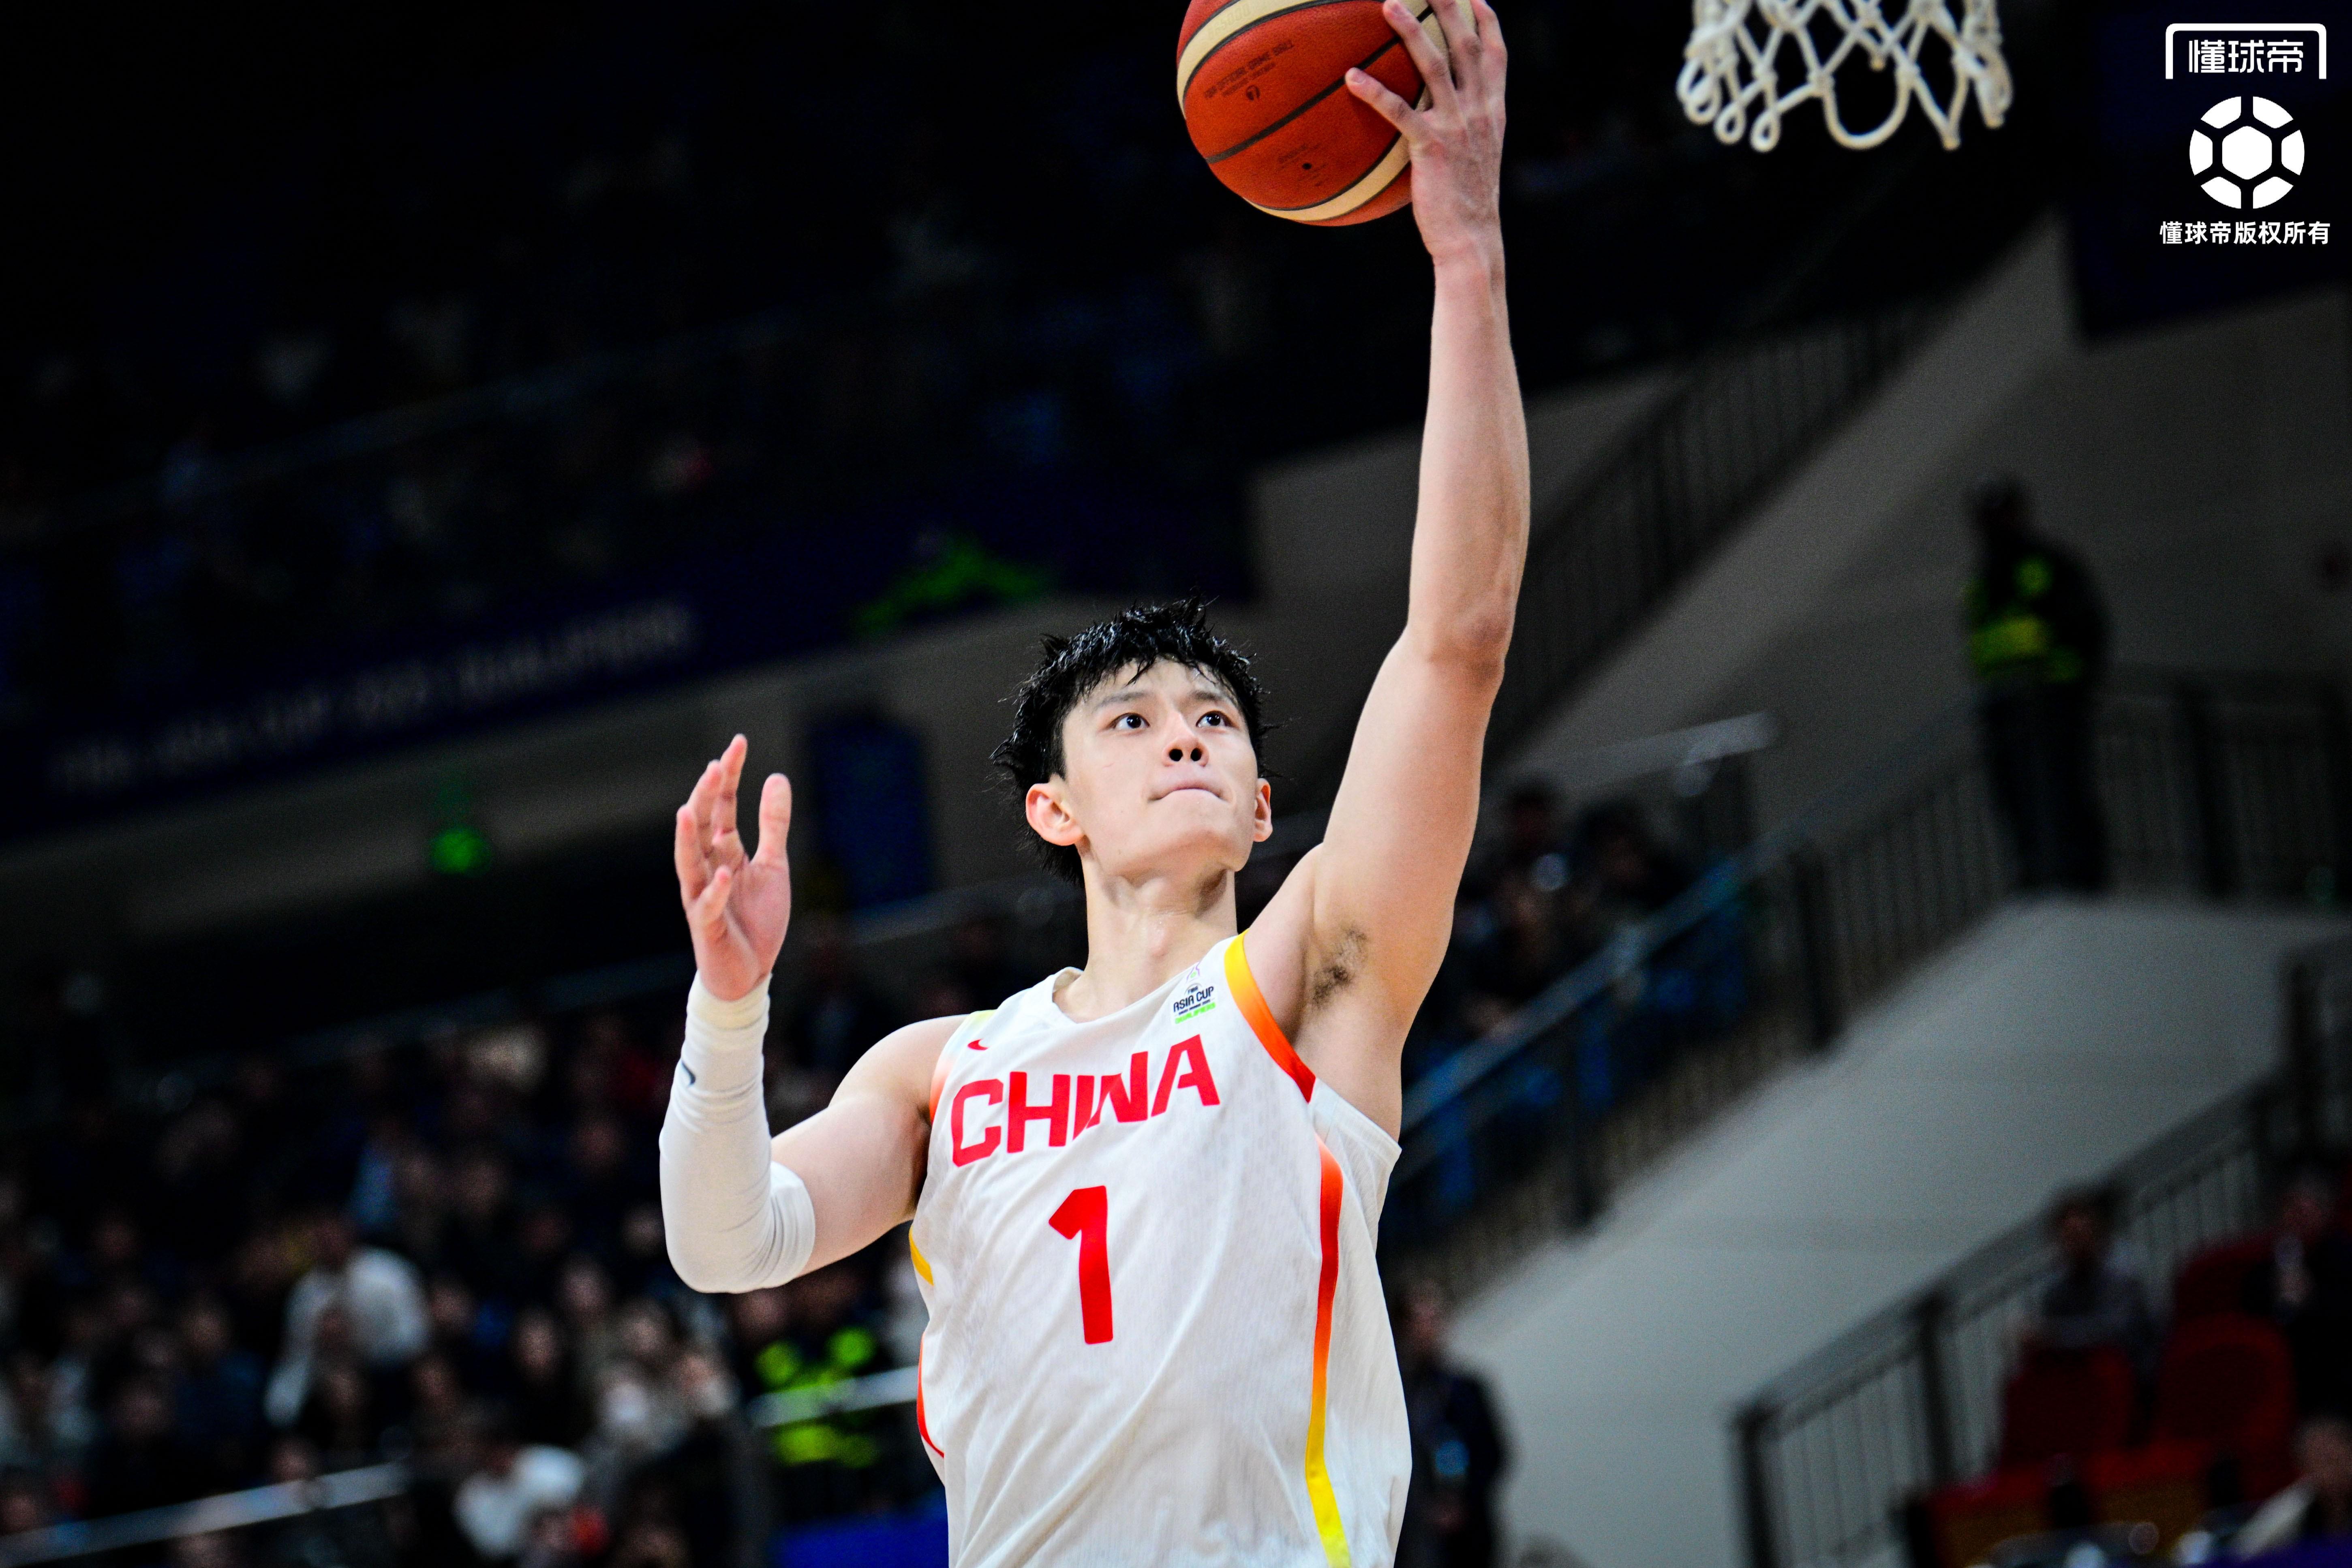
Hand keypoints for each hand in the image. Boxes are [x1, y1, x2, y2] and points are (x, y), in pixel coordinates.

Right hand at [673, 735, 792, 1000]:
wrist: (750, 972)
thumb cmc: (756, 919)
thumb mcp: (773, 865)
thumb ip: (773, 824)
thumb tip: (776, 777)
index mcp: (723, 851)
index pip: (720, 805)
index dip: (728, 776)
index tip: (738, 743)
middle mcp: (707, 868)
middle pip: (700, 826)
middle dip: (706, 797)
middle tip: (716, 765)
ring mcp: (703, 897)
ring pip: (690, 863)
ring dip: (688, 839)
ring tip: (687, 810)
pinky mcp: (708, 926)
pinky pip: (709, 907)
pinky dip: (716, 891)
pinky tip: (723, 874)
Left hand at [1346, 0, 1506, 269]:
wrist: (1471, 238)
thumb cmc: (1466, 205)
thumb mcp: (1474, 160)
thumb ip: (1463, 131)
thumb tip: (1439, 120)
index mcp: (1493, 112)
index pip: (1497, 56)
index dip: (1488, 22)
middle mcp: (1479, 112)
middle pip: (1466, 46)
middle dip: (1451, 7)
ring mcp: (1456, 127)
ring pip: (1435, 66)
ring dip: (1411, 31)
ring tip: (1389, 3)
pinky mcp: (1431, 147)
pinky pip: (1399, 112)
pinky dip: (1375, 92)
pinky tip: (1351, 77)